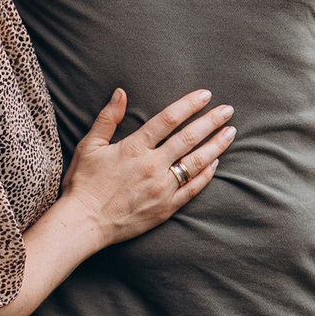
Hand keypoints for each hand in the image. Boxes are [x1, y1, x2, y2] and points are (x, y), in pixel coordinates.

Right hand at [66, 88, 234, 245]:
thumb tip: (120, 92)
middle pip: (189, 138)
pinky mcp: (166, 207)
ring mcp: (162, 187)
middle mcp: (152, 165)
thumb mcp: (89, 146)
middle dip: (211, 121)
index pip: (168, 119)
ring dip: (216, 145)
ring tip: (231, 132)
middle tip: (228, 110)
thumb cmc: (83, 183)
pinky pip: (192, 189)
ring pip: (196, 162)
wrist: (84, 222)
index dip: (189, 105)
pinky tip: (216, 163)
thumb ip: (107, 118)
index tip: (206, 95)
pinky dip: (206, 175)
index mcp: (134, 148)